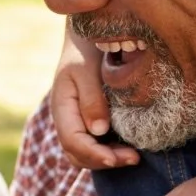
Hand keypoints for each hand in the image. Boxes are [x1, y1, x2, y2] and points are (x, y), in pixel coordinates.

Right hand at [53, 23, 137, 169]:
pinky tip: (130, 147)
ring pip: (85, 153)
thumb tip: (99, 131)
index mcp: (61, 106)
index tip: (117, 159)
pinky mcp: (90, 119)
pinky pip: (96, 144)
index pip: (72, 141)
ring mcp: (77, 120)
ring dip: (108, 159)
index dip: (94, 154)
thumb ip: (92, 99)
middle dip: (104, 161)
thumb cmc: (86, 47)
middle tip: (134, 158)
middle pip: (77, 154)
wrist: (87, 34)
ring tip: (134, 156)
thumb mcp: (87, 69)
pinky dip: (110, 150)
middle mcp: (66, 118)